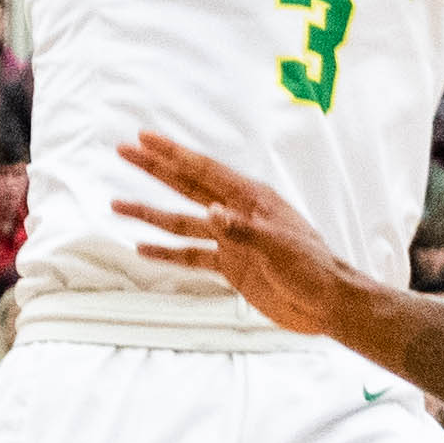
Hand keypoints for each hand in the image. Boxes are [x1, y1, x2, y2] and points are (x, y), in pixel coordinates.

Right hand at [115, 136, 357, 337]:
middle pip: (185, 187)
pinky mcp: (230, 267)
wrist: (326, 304)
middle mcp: (236, 214)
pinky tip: (143, 248)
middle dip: (154, 169)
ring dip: (150, 214)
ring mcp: (231, 241)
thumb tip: (209, 211)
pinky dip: (167, 253)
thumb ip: (243, 230)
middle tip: (124, 151)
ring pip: (181, 223)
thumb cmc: (312, 269)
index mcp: (250, 199)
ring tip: (117, 204)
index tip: (143, 138)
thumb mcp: (279, 247)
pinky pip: (191, 256)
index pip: (203, 171)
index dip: (172, 154)